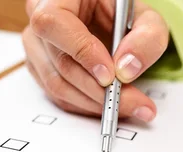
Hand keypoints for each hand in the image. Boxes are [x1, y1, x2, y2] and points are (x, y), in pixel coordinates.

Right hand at [23, 0, 168, 121]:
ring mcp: (36, 46)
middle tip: (133, 102)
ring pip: (57, 85)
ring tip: (128, 106)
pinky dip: (86, 105)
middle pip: (61, 63)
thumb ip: (146, 38)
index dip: (81, 52)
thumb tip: (127, 69)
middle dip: (99, 90)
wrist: (107, 18)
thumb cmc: (120, 12)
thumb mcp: (144, 18)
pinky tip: (110, 104)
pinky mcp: (41, 68)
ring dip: (94, 103)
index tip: (109, 75)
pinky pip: (58, 95)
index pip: (54, 23)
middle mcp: (38, 18)